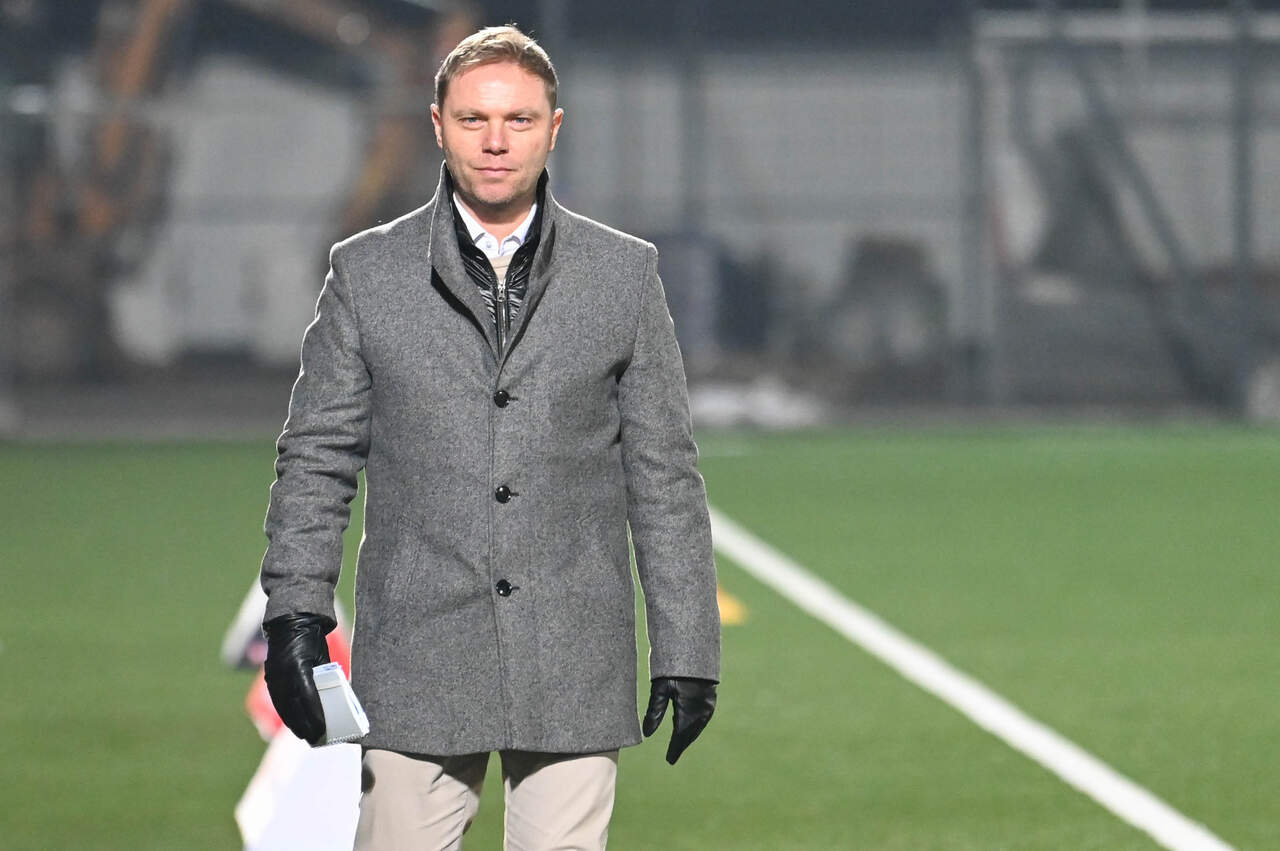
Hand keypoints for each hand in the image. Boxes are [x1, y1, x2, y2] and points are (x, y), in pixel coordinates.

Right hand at [262, 612, 332, 744]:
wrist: (290, 624)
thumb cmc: (313, 641)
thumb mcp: (323, 658)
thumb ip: (324, 677)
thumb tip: (333, 699)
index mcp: (300, 666)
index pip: (308, 696)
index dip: (314, 714)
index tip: (322, 727)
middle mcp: (284, 673)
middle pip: (294, 706)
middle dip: (304, 724)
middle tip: (315, 737)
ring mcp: (275, 676)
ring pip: (283, 706)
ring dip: (293, 722)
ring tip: (303, 735)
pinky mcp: (270, 677)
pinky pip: (278, 699)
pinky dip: (285, 712)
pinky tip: (292, 722)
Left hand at [642, 677, 716, 764]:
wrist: (695, 653)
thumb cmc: (674, 669)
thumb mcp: (660, 688)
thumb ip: (655, 710)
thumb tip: (647, 733)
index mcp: (688, 712)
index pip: (680, 737)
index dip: (675, 750)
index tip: (669, 760)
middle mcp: (701, 712)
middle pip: (690, 735)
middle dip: (681, 745)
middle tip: (673, 755)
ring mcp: (708, 706)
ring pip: (697, 727)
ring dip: (688, 736)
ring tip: (679, 743)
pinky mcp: (710, 700)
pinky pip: (702, 719)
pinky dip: (694, 726)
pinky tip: (688, 727)